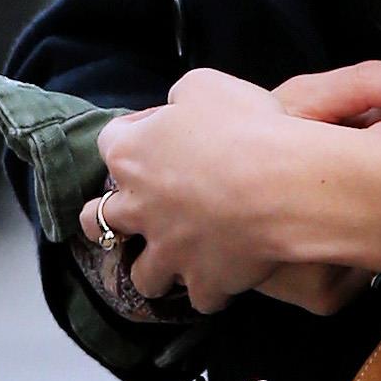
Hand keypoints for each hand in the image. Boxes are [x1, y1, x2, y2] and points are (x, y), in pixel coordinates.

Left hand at [89, 64, 380, 314]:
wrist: (281, 185)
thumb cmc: (248, 125)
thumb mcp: (211, 84)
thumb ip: (191, 92)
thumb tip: (190, 94)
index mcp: (132, 150)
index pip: (113, 142)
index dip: (134, 141)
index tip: (154, 142)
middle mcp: (137, 205)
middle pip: (99, 219)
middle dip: (112, 217)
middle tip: (135, 214)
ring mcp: (167, 251)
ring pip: (141, 273)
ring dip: (155, 266)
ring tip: (171, 262)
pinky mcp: (203, 283)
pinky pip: (199, 296)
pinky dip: (210, 289)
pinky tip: (222, 281)